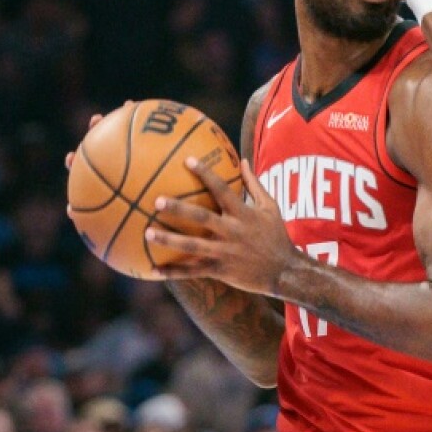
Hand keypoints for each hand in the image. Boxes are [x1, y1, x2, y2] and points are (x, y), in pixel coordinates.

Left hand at [145, 157, 295, 295]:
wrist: (284, 270)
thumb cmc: (276, 235)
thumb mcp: (270, 207)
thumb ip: (254, 184)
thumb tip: (243, 160)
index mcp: (243, 214)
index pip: (222, 189)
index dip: (206, 174)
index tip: (187, 160)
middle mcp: (232, 232)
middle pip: (202, 218)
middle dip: (179, 209)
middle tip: (157, 201)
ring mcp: (225, 252)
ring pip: (193, 246)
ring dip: (169, 239)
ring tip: (147, 232)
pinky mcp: (220, 269)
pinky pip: (193, 271)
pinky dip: (173, 271)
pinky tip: (153, 269)